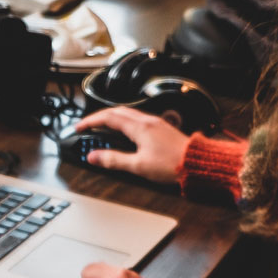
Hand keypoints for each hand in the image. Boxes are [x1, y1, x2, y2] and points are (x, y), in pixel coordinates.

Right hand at [75, 106, 189, 184]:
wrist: (197, 163)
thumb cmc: (172, 164)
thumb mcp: (138, 166)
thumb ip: (114, 160)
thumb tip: (94, 157)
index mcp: (139, 127)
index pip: (108, 117)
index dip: (91, 121)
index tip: (80, 127)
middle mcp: (147, 121)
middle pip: (117, 112)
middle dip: (99, 117)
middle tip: (88, 127)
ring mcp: (155, 123)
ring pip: (127, 114)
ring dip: (112, 118)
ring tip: (102, 129)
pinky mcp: (161, 128)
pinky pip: (137, 119)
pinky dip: (124, 122)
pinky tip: (124, 133)